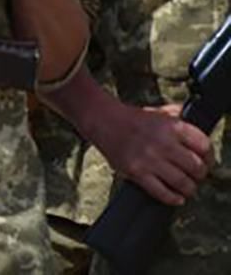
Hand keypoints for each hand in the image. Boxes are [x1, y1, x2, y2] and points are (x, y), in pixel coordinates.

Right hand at [94, 102, 212, 205]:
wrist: (102, 120)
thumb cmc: (131, 118)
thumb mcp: (158, 112)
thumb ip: (177, 115)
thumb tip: (194, 119)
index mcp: (172, 126)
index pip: (204, 146)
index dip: (209, 157)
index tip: (206, 161)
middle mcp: (163, 143)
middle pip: (196, 167)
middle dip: (199, 174)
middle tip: (196, 176)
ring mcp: (150, 159)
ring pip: (182, 182)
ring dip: (189, 188)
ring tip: (187, 187)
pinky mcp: (137, 172)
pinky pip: (162, 192)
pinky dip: (173, 198)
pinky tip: (176, 197)